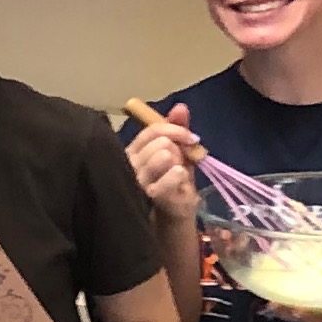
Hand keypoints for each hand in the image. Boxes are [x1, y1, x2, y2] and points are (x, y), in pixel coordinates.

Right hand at [125, 101, 204, 223]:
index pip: (152, 130)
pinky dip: (181, 174)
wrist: (174, 213)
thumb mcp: (177, 152)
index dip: (175, 129)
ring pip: (164, 155)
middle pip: (161, 142)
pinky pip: (172, 174)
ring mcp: (137, 181)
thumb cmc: (172, 182)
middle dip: (179, 151)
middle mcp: (129, 165)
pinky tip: (180, 182)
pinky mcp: (149, 196)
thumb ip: (177, 128)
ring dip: (179, 164)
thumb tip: (180, 107)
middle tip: (182, 164)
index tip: (191, 138)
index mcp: (132, 151)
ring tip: (178, 176)